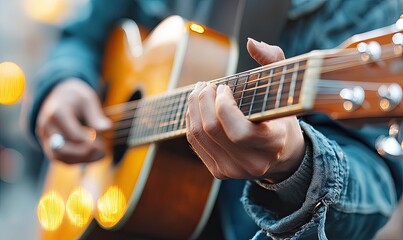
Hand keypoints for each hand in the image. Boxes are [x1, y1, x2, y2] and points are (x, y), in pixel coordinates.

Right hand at [36, 78, 111, 163]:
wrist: (58, 96)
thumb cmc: (75, 98)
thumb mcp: (88, 100)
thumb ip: (96, 115)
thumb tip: (107, 128)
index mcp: (57, 113)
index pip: (73, 136)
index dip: (90, 143)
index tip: (103, 141)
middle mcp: (47, 127)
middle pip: (61, 150)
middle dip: (84, 154)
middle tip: (102, 151)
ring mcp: (45, 138)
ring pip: (59, 157)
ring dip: (81, 159)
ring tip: (100, 154)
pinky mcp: (49, 146)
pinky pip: (61, 158)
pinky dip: (77, 160)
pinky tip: (92, 155)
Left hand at [185, 39, 304, 181]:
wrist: (281, 155)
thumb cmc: (282, 117)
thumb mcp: (286, 89)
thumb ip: (274, 60)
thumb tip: (251, 43)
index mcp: (273, 145)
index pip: (238, 131)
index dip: (223, 106)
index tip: (224, 87)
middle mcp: (252, 163)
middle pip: (212, 130)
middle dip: (203, 100)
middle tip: (207, 85)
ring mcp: (233, 171)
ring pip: (198, 135)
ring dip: (193, 107)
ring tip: (199, 91)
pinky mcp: (219, 172)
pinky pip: (195, 142)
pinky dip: (191, 120)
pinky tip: (197, 108)